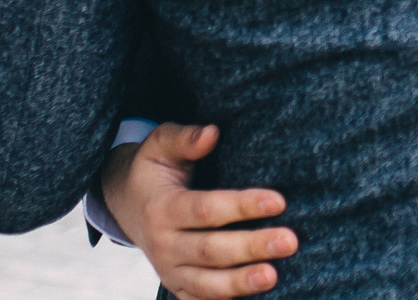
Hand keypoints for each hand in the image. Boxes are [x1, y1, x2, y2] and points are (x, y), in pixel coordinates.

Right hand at [101, 122, 298, 298]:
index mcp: (162, 208)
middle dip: (252, 247)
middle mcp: (163, 244)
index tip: (279, 201)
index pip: (205, 209)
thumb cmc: (154, 170)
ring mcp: (169, 271)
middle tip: (290, 241)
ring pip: (207, 284)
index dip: (242, 206)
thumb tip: (212, 133)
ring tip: (273, 276)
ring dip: (241, 283)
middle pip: (211, 250)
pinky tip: (256, 297)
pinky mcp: (177, 287)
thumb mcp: (160, 145)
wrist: (127, 206)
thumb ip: (184, 138)